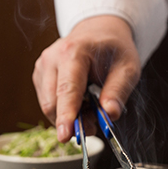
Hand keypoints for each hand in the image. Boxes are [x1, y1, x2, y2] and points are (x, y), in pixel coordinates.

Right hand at [33, 15, 140, 141]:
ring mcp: (42, 67)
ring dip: (69, 117)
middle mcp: (52, 58)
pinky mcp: (39, 77)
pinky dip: (64, 111)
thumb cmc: (113, 50)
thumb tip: (110, 114)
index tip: (65, 135)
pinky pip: (48, 104)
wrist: (98, 32)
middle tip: (95, 124)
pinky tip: (79, 103)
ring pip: (49, 107)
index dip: (66, 115)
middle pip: (53, 103)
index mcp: (73, 51)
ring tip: (90, 108)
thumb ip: (119, 92)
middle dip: (73, 122)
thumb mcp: (128, 68)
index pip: (67, 90)